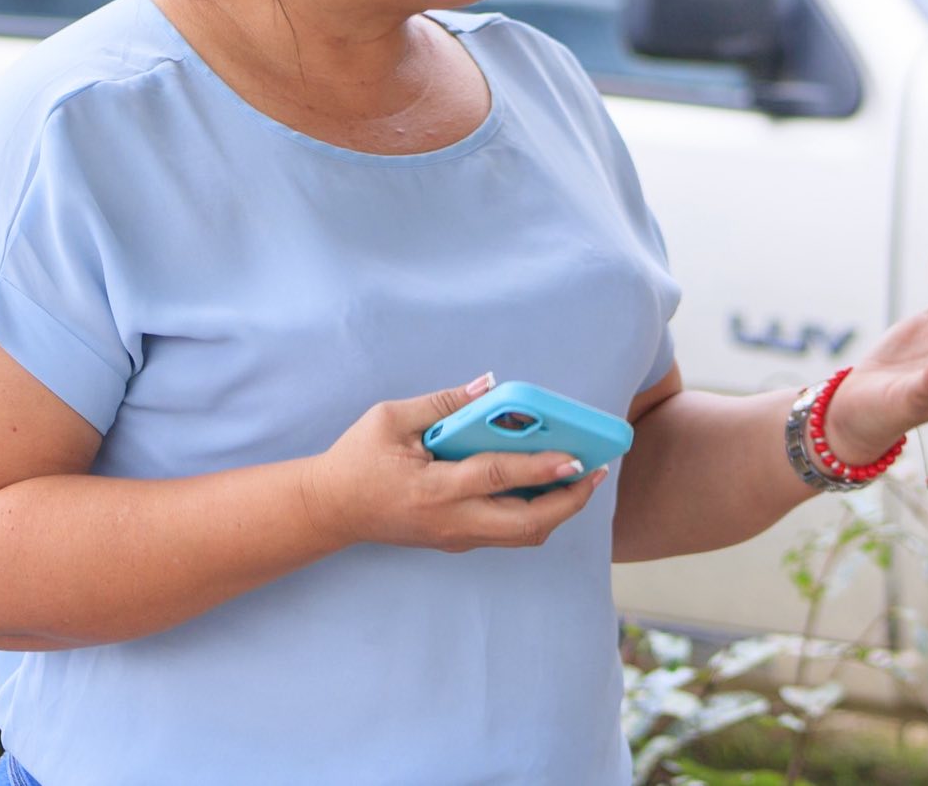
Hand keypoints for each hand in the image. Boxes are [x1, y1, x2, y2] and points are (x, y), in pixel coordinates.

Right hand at [298, 375, 608, 552]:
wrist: (331, 509)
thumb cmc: (357, 460)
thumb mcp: (390, 419)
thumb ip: (441, 403)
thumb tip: (489, 386)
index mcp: (433, 490)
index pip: (498, 478)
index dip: (542, 468)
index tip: (578, 457)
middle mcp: (451, 522)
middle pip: (526, 525)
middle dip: (568, 501)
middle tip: (595, 471)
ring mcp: (456, 537)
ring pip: (522, 536)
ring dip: (557, 510)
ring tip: (580, 478)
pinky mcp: (457, 541)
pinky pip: (508, 533)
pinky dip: (535, 513)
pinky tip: (546, 487)